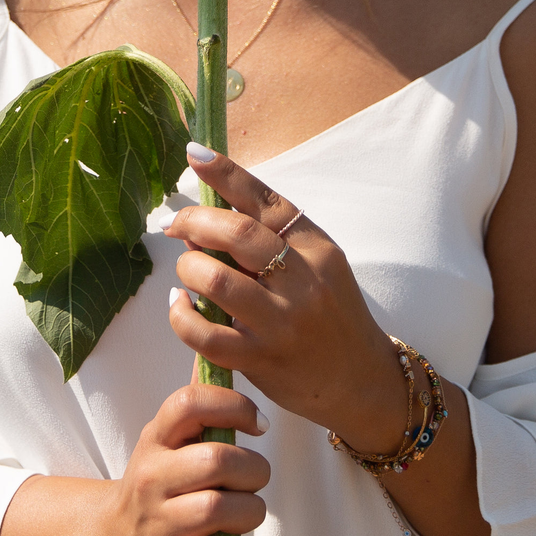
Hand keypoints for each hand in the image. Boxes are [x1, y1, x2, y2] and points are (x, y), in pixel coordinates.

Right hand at [99, 384, 270, 535]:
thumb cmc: (156, 481)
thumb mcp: (167, 437)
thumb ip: (198, 403)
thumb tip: (218, 333)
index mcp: (157, 439)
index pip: (189, 402)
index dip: (233, 405)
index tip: (257, 423)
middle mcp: (153, 478)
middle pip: (216, 461)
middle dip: (253, 469)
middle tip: (254, 478)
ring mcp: (159, 524)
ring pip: (218, 511)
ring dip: (250, 512)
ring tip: (248, 513)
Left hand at [165, 147, 412, 453]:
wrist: (361, 381)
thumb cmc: (331, 316)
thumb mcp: (318, 266)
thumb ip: (272, 241)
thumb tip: (205, 222)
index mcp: (316, 248)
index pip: (266, 200)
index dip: (226, 173)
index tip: (193, 153)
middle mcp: (303, 281)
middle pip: (237, 234)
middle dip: (194, 221)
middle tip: (174, 224)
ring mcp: (282, 322)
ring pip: (216, 280)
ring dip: (188, 268)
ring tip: (186, 272)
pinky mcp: (261, 360)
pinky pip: (206, 334)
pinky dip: (181, 315)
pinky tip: (180, 305)